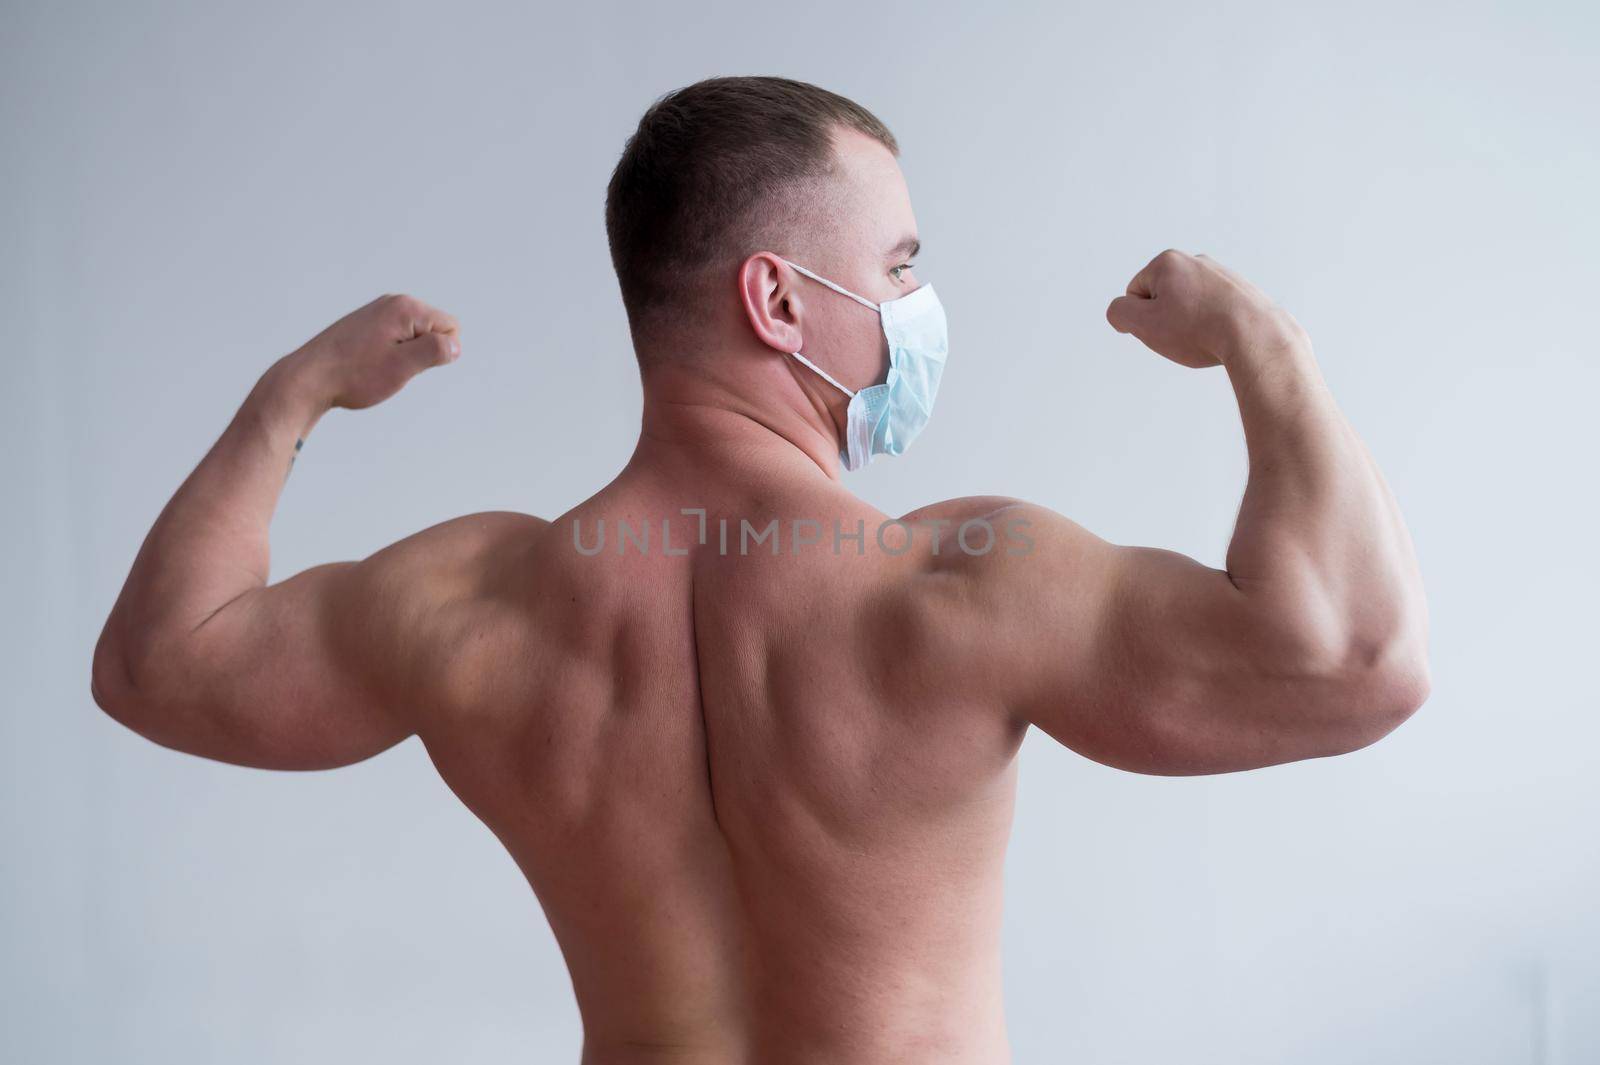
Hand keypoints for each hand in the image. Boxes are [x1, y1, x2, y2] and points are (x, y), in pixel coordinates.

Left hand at [290, 293, 461, 409]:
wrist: (309, 379)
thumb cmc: (353, 374)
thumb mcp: (403, 367)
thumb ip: (435, 351)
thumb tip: (455, 345)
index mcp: (405, 308)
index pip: (451, 328)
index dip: (439, 353)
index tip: (409, 364)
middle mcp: (393, 303)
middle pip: (434, 331)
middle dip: (422, 354)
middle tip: (392, 367)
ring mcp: (379, 312)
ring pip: (415, 338)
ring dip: (406, 357)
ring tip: (378, 367)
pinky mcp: (368, 324)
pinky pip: (398, 340)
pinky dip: (391, 355)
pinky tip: (369, 365)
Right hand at [1105, 249, 1304, 368]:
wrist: (1254, 335)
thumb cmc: (1198, 329)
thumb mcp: (1144, 325)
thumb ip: (1119, 313)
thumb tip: (1119, 311)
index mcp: (1167, 262)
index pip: (1134, 295)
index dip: (1142, 320)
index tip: (1163, 329)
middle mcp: (1195, 261)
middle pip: (1162, 300)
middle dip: (1166, 321)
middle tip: (1183, 336)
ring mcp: (1221, 274)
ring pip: (1189, 307)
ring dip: (1190, 325)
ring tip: (1205, 338)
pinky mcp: (1241, 290)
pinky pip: (1213, 312)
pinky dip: (1213, 326)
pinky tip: (1222, 337)